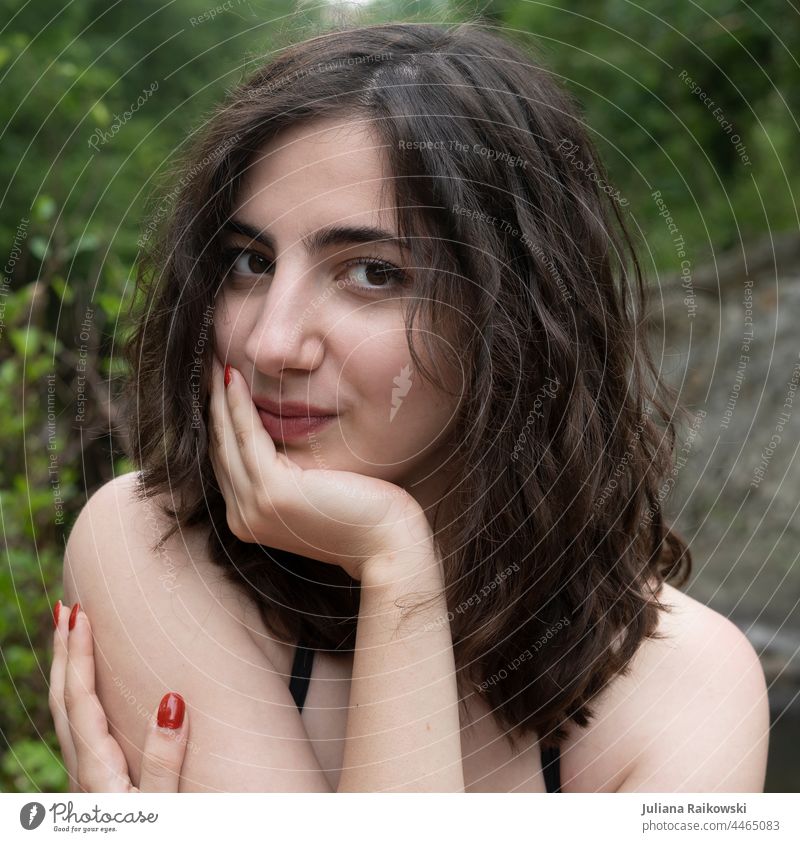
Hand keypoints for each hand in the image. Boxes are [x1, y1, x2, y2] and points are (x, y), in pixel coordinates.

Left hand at [49, 601, 189, 791]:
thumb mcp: (164, 806)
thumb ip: (163, 759)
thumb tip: (171, 701)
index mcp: (96, 772)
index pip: (80, 700)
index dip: (79, 654)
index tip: (80, 614)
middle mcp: (82, 773)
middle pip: (62, 701)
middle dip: (62, 652)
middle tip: (62, 610)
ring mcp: (85, 783)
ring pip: (65, 715)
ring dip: (66, 671)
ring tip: (70, 640)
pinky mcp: (96, 789)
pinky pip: (76, 729)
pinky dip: (75, 696)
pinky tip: (89, 693)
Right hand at [209, 354, 431, 579]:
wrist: (388, 545)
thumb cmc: (364, 515)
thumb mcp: (315, 493)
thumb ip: (289, 474)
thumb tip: (278, 437)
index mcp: (250, 519)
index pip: (228, 460)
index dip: (221, 420)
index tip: (221, 383)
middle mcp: (243, 518)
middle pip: (221, 447)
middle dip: (214, 403)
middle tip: (211, 364)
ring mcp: (254, 508)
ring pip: (228, 440)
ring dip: (220, 398)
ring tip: (218, 363)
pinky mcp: (272, 493)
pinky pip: (247, 438)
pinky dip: (238, 406)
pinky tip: (236, 379)